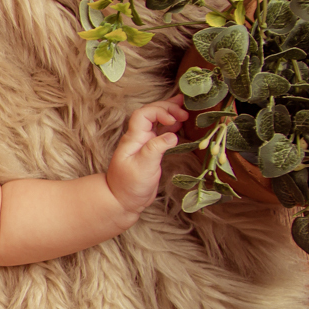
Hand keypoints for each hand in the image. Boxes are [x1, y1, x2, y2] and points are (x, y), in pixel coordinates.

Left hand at [106, 94, 188, 215]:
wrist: (123, 200)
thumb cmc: (129, 184)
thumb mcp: (143, 167)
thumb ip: (156, 149)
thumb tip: (172, 135)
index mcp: (133, 138)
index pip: (144, 114)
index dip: (160, 111)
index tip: (174, 120)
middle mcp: (138, 137)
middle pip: (151, 113)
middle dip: (168, 108)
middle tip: (185, 112)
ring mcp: (145, 143)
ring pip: (157, 122)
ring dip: (170, 114)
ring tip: (185, 110)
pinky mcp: (151, 152)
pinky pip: (161, 133)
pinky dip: (171, 126)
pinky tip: (180, 125)